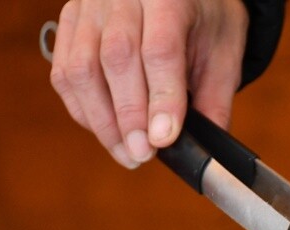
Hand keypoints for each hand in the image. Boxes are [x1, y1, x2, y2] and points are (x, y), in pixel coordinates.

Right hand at [49, 0, 248, 168]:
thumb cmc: (205, 21)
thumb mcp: (224, 55)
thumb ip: (214, 101)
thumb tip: (198, 150)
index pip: (160, 49)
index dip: (160, 99)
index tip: (162, 140)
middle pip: (115, 57)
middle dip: (127, 116)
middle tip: (142, 155)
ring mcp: (91, 6)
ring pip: (81, 68)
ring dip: (101, 121)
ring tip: (126, 152)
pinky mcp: (70, 21)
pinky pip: (64, 73)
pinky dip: (83, 109)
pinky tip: (107, 131)